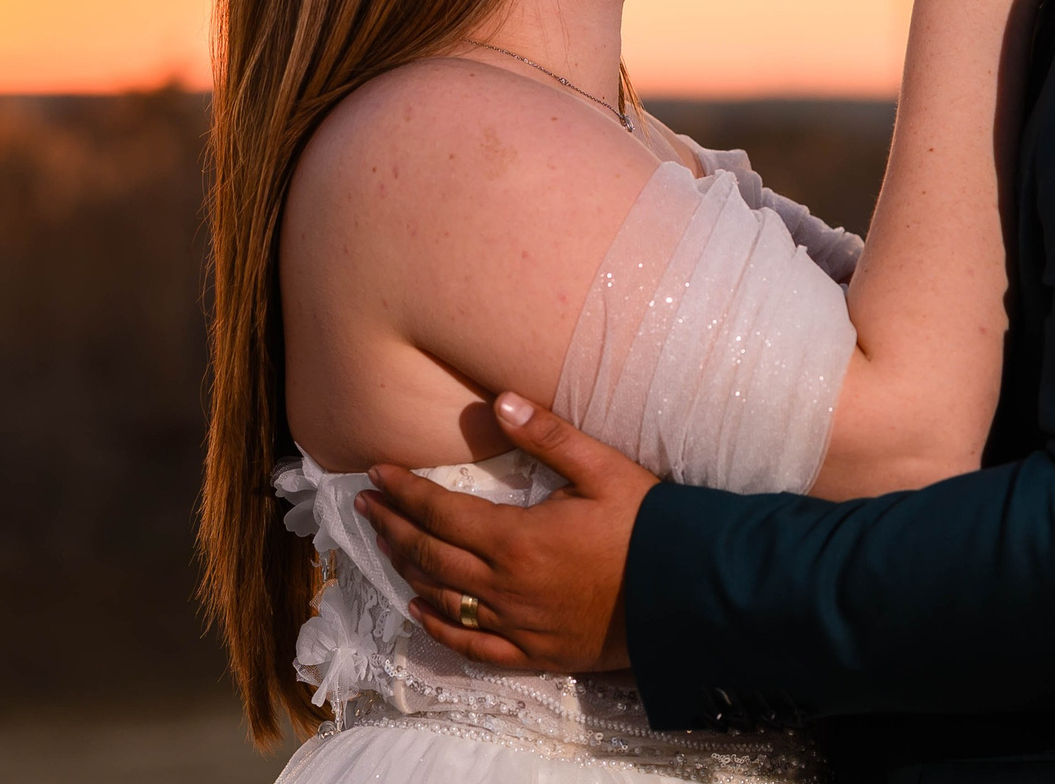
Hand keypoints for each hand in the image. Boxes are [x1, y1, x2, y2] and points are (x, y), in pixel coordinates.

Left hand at [358, 392, 652, 672]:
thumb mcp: (602, 468)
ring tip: (385, 543)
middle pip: (429, 555)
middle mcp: (507, 587)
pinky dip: (440, 628)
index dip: (403, 491)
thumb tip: (500, 401)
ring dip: (407, 568)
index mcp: (517, 539)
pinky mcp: (535, 653)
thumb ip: (548, 435)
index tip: (376, 473)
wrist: (690, 593)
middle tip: (364, 505)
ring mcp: (518, 625)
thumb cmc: (648, 524)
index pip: (440, 512)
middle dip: (391, 526)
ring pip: (443, 599)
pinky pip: (474, 646)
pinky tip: (419, 611)